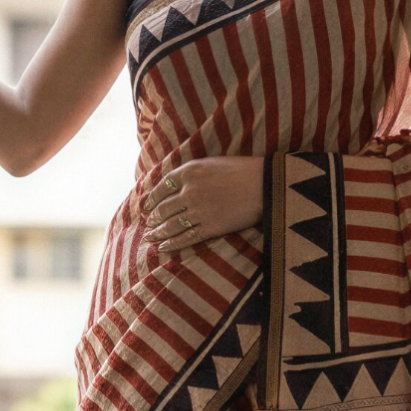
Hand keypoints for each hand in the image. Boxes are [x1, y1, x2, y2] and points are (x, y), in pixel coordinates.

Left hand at [139, 156, 263, 253]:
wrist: (265, 184)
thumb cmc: (243, 170)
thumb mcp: (212, 163)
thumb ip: (192, 172)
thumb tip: (176, 183)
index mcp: (189, 172)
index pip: (162, 187)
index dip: (151, 199)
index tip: (146, 206)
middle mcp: (189, 191)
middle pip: (163, 208)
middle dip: (153, 218)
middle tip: (148, 224)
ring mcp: (198, 210)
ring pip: (171, 225)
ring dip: (158, 232)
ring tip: (150, 237)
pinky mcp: (210, 227)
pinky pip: (185, 237)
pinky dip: (171, 243)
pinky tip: (163, 247)